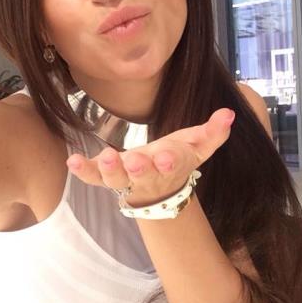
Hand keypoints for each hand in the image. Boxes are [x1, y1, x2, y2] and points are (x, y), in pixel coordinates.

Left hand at [66, 108, 235, 206]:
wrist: (158, 189)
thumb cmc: (177, 158)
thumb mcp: (197, 145)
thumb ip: (213, 132)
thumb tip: (228, 114)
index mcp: (172, 166)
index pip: (174, 164)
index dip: (171, 161)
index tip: (167, 156)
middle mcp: (148, 176)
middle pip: (144, 176)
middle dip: (140, 169)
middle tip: (134, 161)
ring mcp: (126, 178)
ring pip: (116, 179)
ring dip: (110, 169)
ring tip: (104, 156)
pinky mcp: (107, 176)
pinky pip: (93, 177)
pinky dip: (83, 171)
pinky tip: (73, 160)